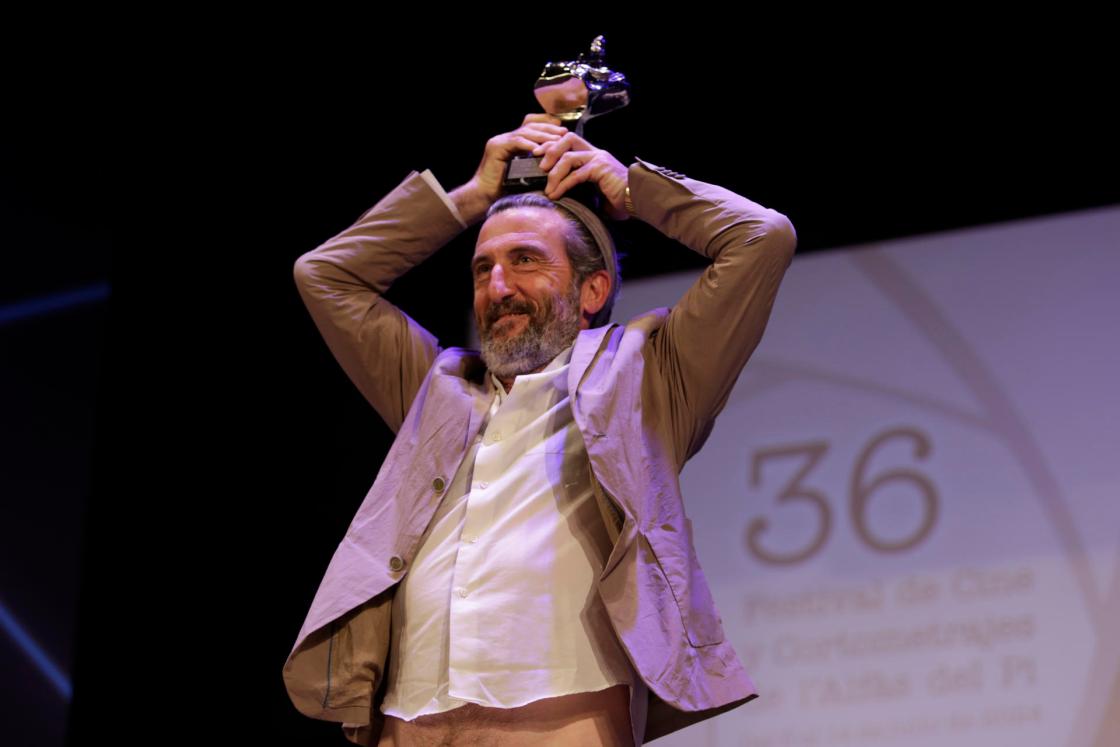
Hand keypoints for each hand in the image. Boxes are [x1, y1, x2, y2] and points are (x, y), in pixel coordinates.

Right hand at [452, 114, 566, 223]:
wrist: (485, 197)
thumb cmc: (506, 189)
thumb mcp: (526, 172)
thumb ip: (536, 162)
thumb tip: (558, 160)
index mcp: (512, 141)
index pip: (531, 124)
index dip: (547, 124)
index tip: (563, 129)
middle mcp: (505, 138)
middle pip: (529, 125)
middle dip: (548, 128)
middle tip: (564, 133)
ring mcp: (499, 141)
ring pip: (524, 132)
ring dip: (542, 136)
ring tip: (557, 140)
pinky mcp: (495, 147)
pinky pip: (516, 142)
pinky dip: (529, 145)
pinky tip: (540, 150)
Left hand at [533, 132, 630, 219]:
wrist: (638, 200)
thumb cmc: (618, 198)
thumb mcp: (595, 189)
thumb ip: (580, 185)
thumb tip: (557, 192)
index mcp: (594, 154)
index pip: (569, 141)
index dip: (551, 145)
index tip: (537, 156)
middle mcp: (596, 152)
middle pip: (568, 139)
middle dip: (550, 150)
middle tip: (540, 166)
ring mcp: (599, 159)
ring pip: (569, 157)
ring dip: (554, 173)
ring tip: (548, 188)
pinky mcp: (601, 169)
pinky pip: (576, 174)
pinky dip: (563, 185)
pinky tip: (556, 194)